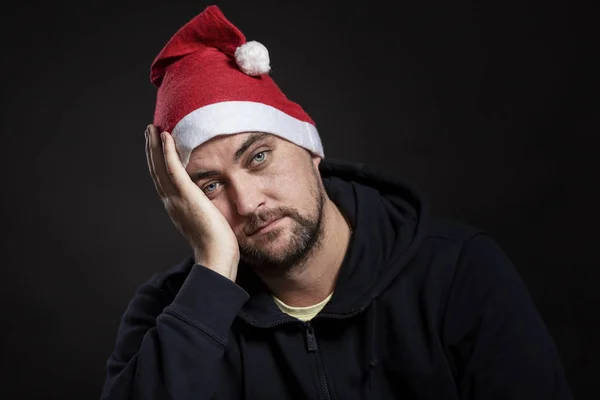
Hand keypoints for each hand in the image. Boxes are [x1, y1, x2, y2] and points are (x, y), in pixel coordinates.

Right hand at [145, 124, 239, 281]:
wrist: (216, 257)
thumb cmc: (216, 244)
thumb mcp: (207, 221)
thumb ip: (203, 209)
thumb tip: (209, 203)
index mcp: (176, 207)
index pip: (163, 180)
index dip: (157, 162)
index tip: (156, 146)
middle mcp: (171, 201)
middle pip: (156, 170)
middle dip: (151, 150)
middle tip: (148, 131)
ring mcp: (176, 199)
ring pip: (160, 167)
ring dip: (154, 146)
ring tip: (152, 128)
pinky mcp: (186, 195)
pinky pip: (173, 170)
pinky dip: (167, 152)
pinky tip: (165, 137)